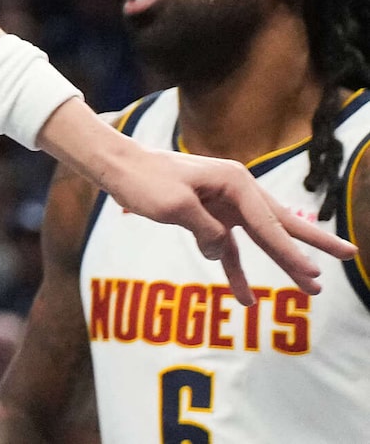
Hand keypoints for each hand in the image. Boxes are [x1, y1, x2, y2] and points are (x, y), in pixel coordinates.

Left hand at [99, 138, 354, 301]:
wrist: (116, 165)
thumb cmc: (143, 180)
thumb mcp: (176, 207)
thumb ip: (207, 231)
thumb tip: (223, 251)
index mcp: (234, 181)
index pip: (268, 224)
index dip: (291, 252)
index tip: (313, 273)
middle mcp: (235, 190)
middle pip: (279, 224)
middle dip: (310, 245)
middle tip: (349, 255)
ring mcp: (223, 204)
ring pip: (260, 239)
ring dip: (280, 263)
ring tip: (309, 290)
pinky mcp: (208, 216)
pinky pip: (229, 248)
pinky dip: (235, 270)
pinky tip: (245, 297)